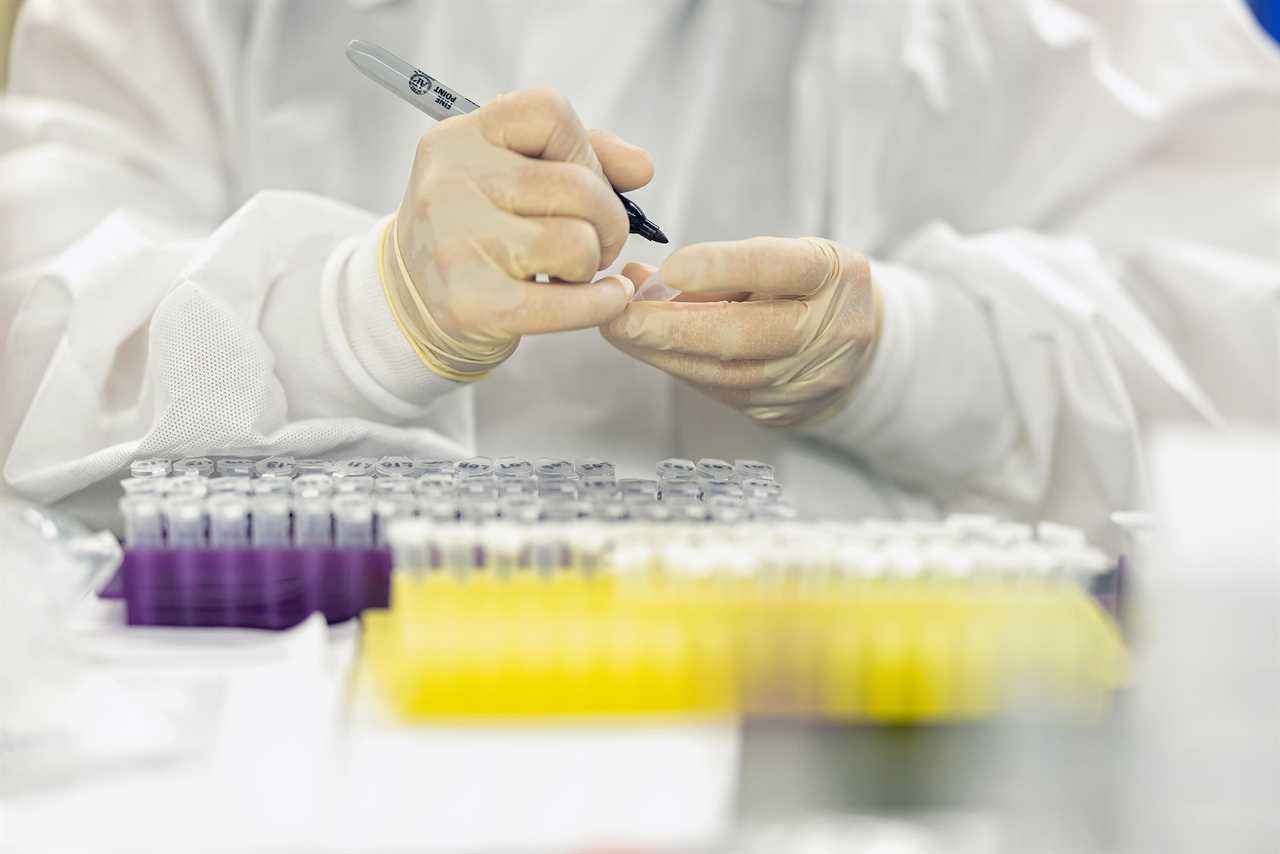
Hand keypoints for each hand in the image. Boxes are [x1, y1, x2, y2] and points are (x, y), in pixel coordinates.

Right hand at [381, 88, 652, 380]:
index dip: (586, 150)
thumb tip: (642, 167)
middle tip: (594, 239)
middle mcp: (451, 184)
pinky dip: (603, 302)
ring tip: (575, 268)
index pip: (549, 113)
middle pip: (577, 187)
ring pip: (577, 243)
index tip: (585, 181)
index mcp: (460, 138)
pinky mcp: (472, 305)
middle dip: (608, 220)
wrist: (408, 299)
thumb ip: (581, 154)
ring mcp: (458, 245)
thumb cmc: (475, 229)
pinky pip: (570, 303)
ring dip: (593, 262)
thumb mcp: (508, 174)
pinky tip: (606, 298)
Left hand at [602, 237, 881, 426]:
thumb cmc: (806, 288)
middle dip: (670, 327)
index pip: (778, 268)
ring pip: (722, 372)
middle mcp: (828, 331)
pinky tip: (647, 350)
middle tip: (617, 316)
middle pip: (743, 334)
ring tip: (618, 330)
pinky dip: (677, 367)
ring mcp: (805, 379)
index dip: (720, 267)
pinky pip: (717, 391)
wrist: (854, 347)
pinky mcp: (780, 411)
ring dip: (660, 352)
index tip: (669, 267)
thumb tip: (636, 277)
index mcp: (835, 276)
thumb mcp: (782, 257)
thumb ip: (719, 265)